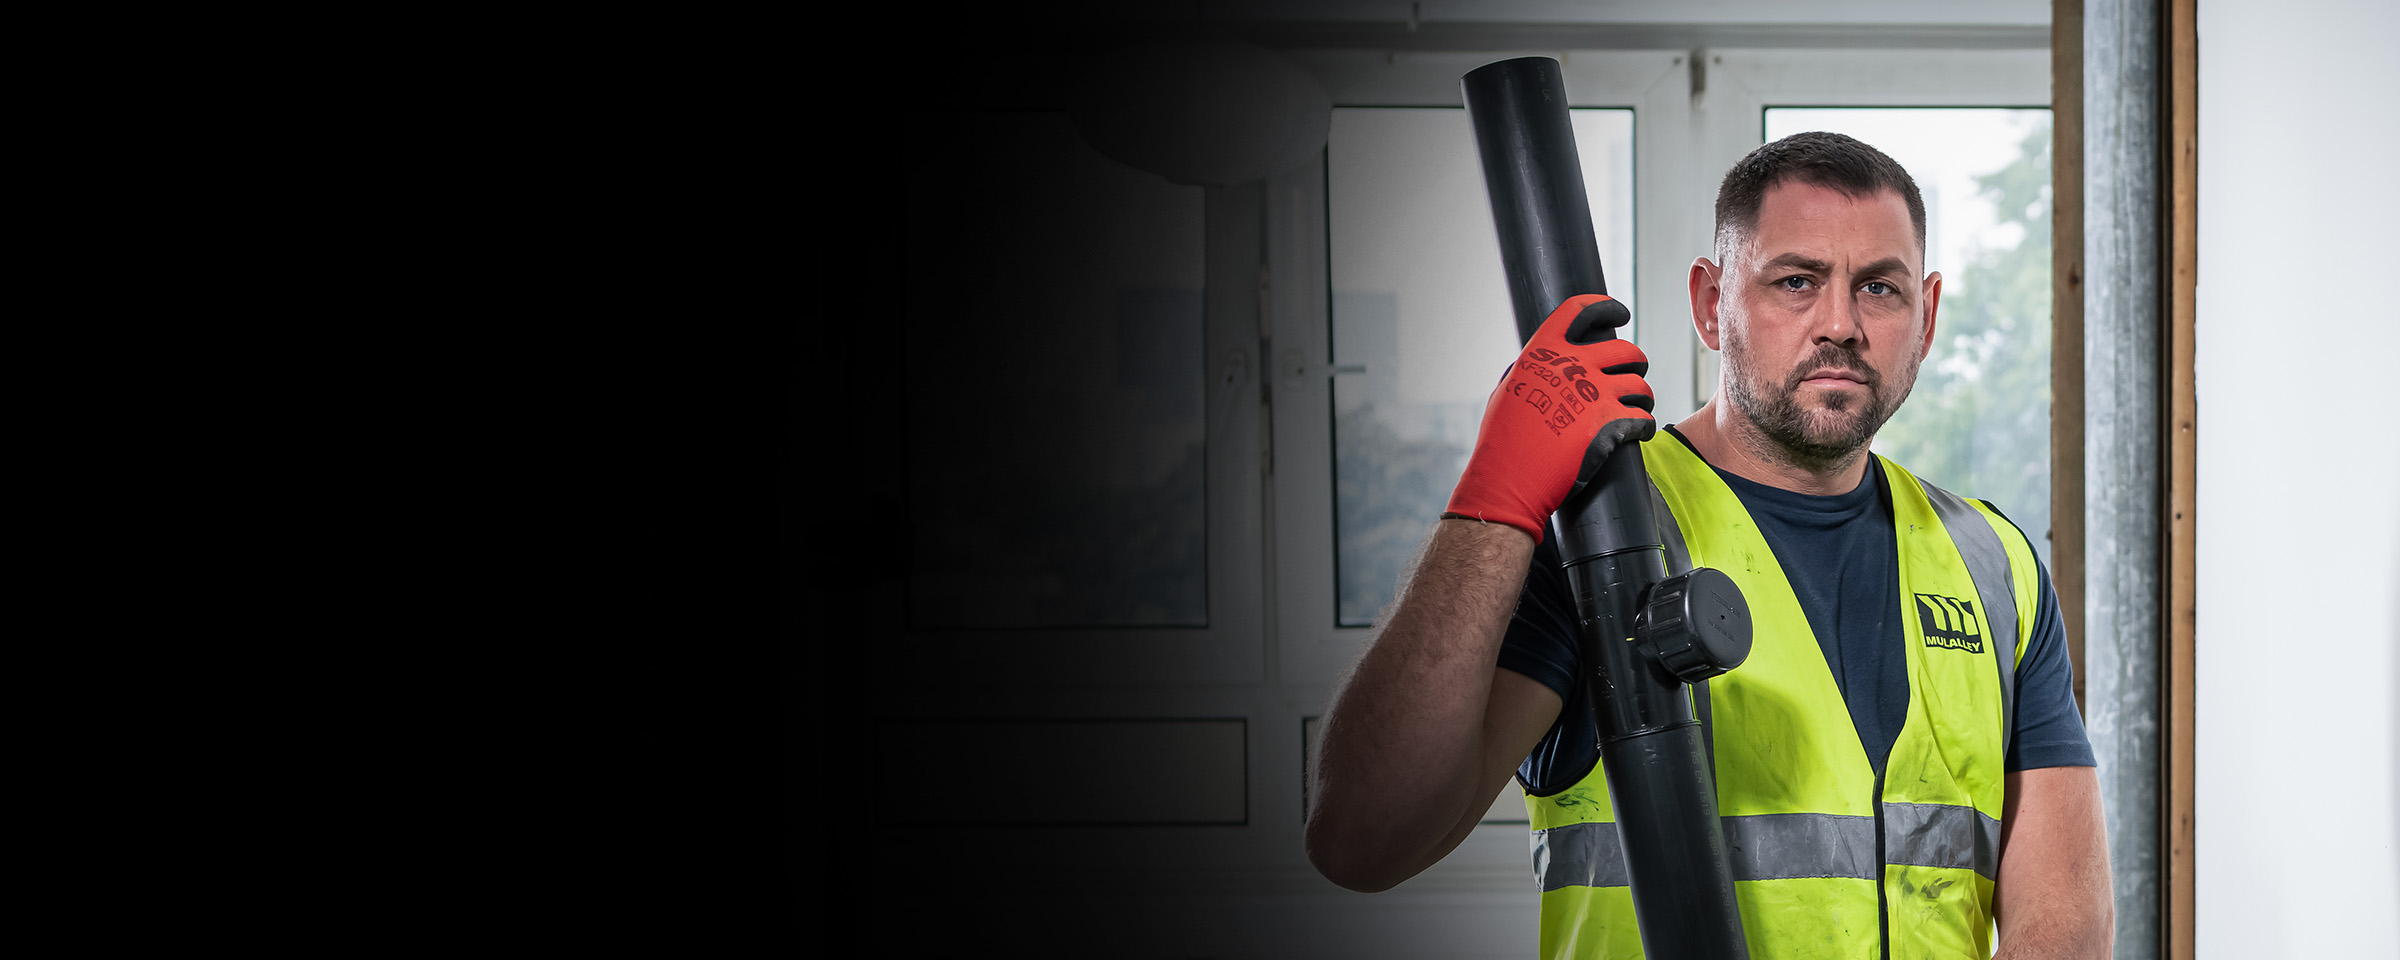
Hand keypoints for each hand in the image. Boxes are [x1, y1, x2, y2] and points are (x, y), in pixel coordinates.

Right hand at [1444, 294, 1654, 541]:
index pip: (1581, 310)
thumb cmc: (1503, 441)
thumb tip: (1549, 361)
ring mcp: (1593, 394)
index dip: (1606, 306)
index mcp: (1543, 352)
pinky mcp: (1609, 425)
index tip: (1620, 313)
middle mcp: (1571, 366)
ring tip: (1638, 406)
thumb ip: (1534, 370)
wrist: (1508, 480)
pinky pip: (1643, 418)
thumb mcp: (1508, 391)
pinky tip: (1639, 431)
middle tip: (1634, 374)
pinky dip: (1644, 425)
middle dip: (1636, 362)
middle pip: (1625, 350)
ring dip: (1643, 396)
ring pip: (1640, 385)